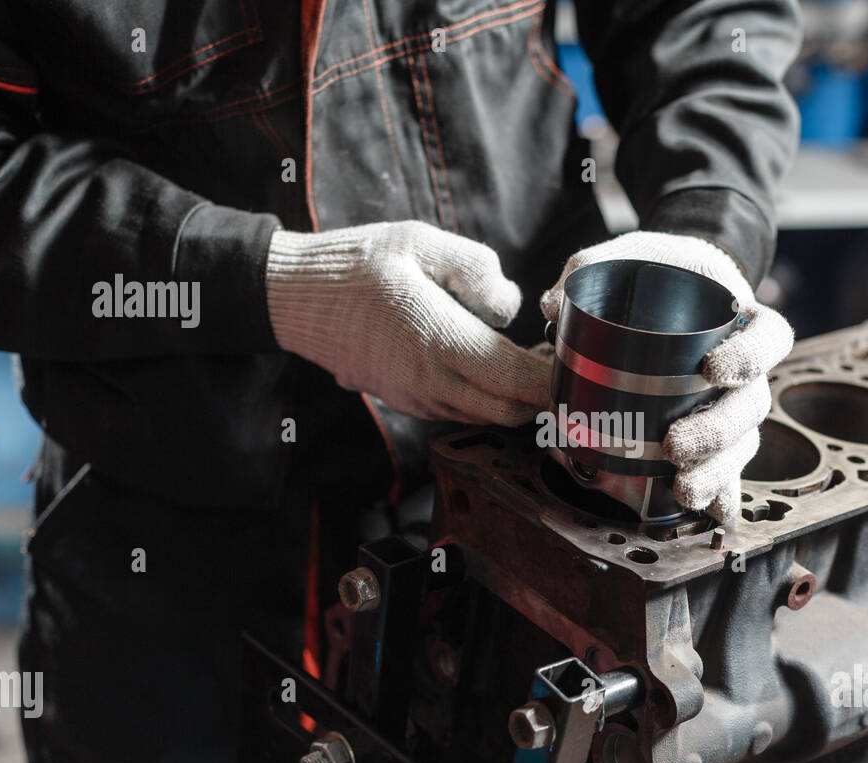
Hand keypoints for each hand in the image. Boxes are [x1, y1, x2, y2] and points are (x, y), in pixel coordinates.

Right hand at [266, 221, 550, 424]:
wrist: (294, 298)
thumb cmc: (355, 265)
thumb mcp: (419, 242)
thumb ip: (475, 267)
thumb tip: (509, 306)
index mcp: (436, 340)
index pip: (514, 379)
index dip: (552, 378)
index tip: (573, 359)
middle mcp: (427, 381)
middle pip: (508, 411)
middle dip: (540, 393)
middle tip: (557, 360)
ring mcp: (415, 397)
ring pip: (485, 416)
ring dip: (513, 398)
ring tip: (528, 359)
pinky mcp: (404, 401)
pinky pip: (459, 410)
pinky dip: (484, 398)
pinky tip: (489, 364)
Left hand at [542, 231, 793, 523]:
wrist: (676, 284)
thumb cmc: (661, 270)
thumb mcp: (635, 253)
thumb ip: (595, 265)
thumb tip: (552, 304)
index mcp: (744, 320)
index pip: (770, 338)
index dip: (750, 357)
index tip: (713, 369)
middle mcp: (748, 369)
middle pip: (753, 407)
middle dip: (717, 433)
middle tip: (676, 444)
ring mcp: (734, 406)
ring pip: (742, 446)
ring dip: (716, 473)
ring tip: (683, 490)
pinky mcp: (714, 436)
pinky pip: (726, 470)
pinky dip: (719, 496)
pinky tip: (709, 517)